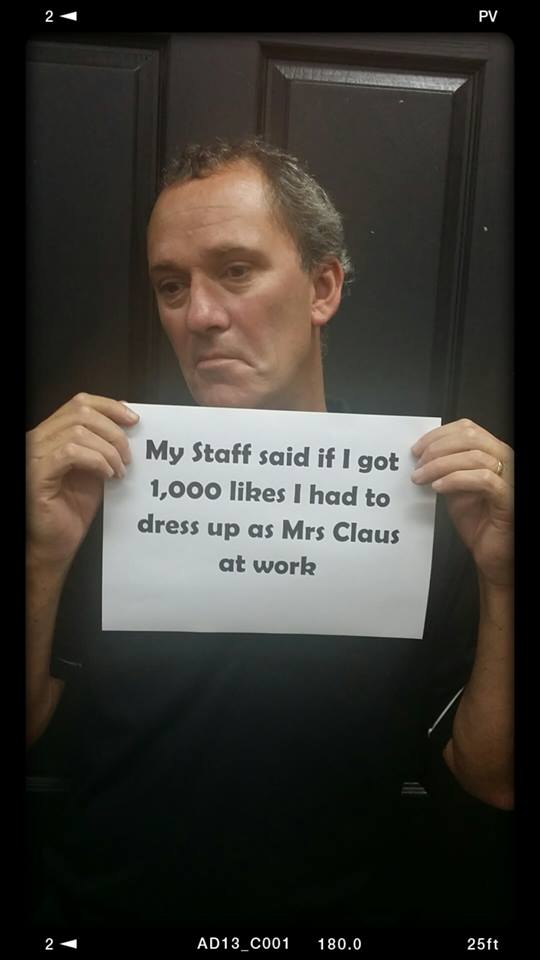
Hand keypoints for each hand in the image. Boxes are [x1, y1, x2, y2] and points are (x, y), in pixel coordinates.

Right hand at [26, 393, 138, 567]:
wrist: (55, 543)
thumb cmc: (72, 508)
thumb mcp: (95, 469)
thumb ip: (104, 445)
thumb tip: (127, 422)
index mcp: (52, 433)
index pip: (80, 402)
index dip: (110, 406)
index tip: (134, 420)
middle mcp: (39, 438)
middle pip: (81, 413)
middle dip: (114, 432)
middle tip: (128, 456)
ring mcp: (35, 454)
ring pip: (78, 432)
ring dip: (108, 450)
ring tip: (119, 470)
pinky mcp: (37, 473)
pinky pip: (70, 453)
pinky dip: (95, 460)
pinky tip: (106, 475)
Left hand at [411, 419, 512, 587]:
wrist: (490, 554)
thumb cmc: (478, 521)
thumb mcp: (456, 488)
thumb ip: (445, 468)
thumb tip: (422, 455)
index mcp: (493, 453)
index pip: (468, 429)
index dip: (439, 435)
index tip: (417, 448)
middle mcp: (505, 461)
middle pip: (471, 438)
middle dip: (438, 448)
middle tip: (418, 464)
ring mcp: (510, 479)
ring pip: (475, 457)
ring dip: (440, 465)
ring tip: (421, 478)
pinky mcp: (508, 499)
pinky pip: (483, 480)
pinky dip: (456, 480)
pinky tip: (438, 488)